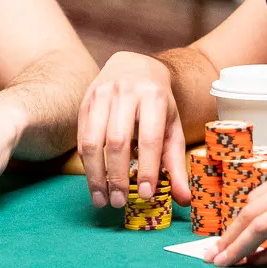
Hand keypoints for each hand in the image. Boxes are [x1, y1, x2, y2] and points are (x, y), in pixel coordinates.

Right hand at [76, 51, 191, 209]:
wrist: (135, 64)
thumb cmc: (157, 102)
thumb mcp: (171, 126)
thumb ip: (176, 162)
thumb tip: (184, 199)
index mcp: (155, 96)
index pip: (150, 138)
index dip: (147, 168)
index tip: (145, 194)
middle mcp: (127, 93)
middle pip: (118, 141)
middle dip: (117, 177)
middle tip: (119, 203)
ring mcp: (102, 95)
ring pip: (93, 141)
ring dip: (96, 175)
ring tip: (103, 199)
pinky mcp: (85, 101)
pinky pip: (81, 137)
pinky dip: (86, 163)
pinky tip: (94, 181)